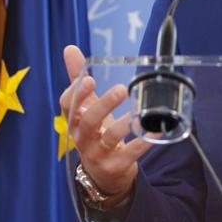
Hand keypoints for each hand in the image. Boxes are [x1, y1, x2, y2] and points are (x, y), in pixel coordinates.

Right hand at [59, 45, 150, 205]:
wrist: (103, 173)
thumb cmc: (95, 132)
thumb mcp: (86, 107)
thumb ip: (78, 79)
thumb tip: (69, 48)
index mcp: (74, 120)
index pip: (67, 106)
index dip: (75, 94)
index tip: (89, 79)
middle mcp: (82, 138)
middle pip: (87, 122)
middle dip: (103, 105)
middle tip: (121, 89)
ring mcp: (98, 154)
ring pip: (108, 139)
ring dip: (124, 125)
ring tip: (138, 113)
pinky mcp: (115, 166)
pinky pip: (130, 153)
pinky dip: (143, 142)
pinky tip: (155, 130)